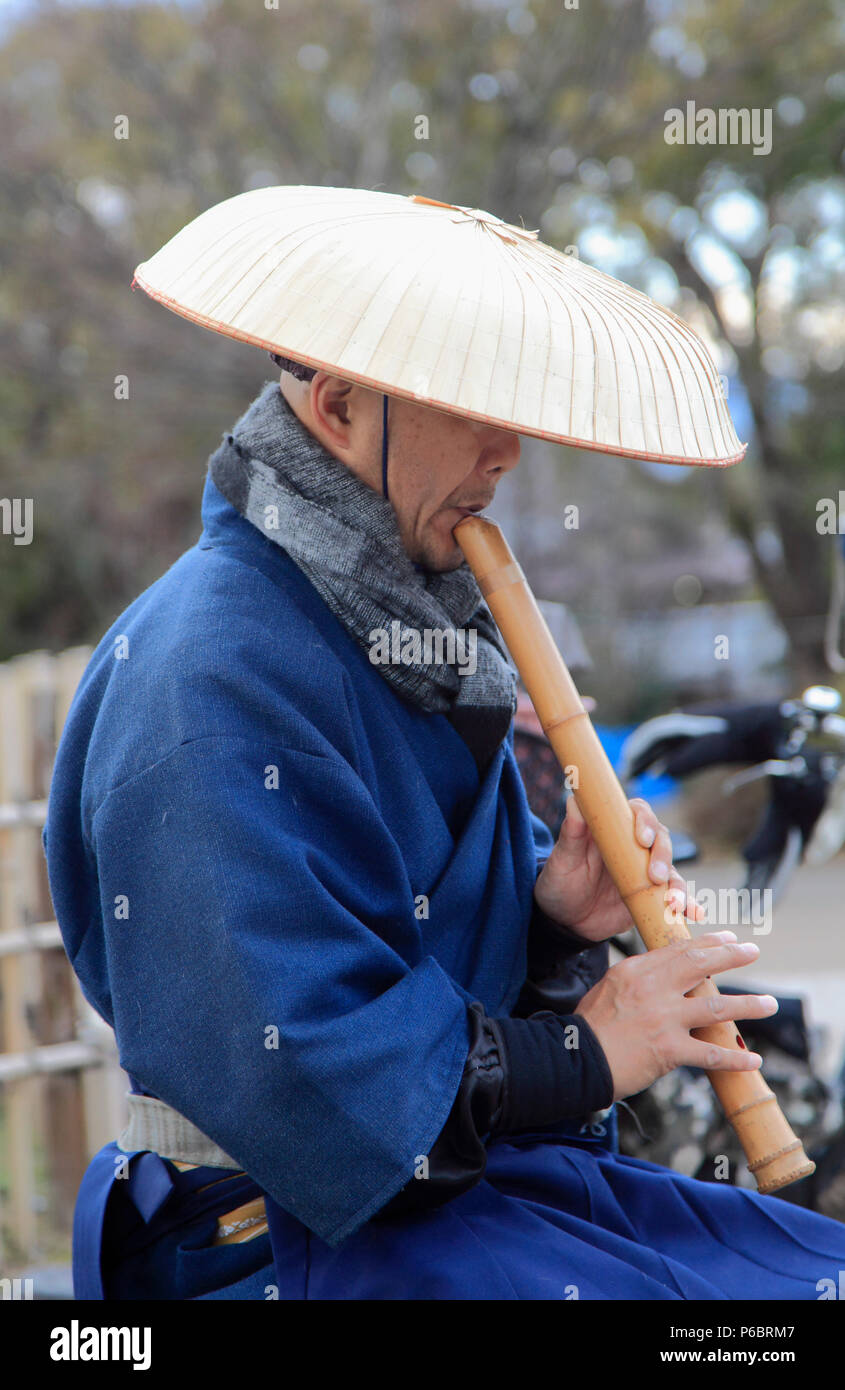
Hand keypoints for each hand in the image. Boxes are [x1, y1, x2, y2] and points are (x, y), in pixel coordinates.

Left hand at [533, 795, 705, 943]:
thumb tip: (574, 799)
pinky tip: (694, 914)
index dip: (645, 820)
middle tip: (655, 875)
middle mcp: (634, 847)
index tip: (641, 838)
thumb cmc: (560, 883)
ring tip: (674, 903)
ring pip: (671, 870)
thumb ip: (571, 832)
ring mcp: (646, 872)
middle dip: (663, 855)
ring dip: (678, 885)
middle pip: (661, 840)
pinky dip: (688, 905)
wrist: (565, 920)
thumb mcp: (562, 859)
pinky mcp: (653, 896)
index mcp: (614, 829)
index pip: (638, 813)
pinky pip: (675, 898)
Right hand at [574, 933, 778, 1101]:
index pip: (679, 950)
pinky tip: (752, 1059)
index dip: (708, 943)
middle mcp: (653, 989)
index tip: (729, 939)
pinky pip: (710, 1053)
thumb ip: (639, 978)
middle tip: (753, 951)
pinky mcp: (669, 1050)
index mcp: (637, 970)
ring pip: (716, 1008)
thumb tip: (665, 973)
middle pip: (701, 966)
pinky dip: (734, 1058)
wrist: (575, 1060)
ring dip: (748, 1006)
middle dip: (732, 957)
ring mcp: (663, 1019)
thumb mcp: (610, 987)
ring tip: (770, 1004)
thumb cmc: (590, 1026)